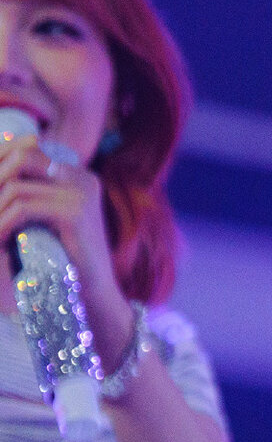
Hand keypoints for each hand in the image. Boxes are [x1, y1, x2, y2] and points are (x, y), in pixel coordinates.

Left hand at [0, 135, 129, 337]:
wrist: (93, 294)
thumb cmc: (63, 262)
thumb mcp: (43, 221)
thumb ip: (27, 197)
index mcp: (78, 175)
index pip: (29, 148)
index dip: (1, 159)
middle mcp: (83, 177)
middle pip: (22, 155)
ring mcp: (82, 192)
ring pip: (16, 186)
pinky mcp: (76, 212)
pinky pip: (23, 207)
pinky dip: (3, 224)